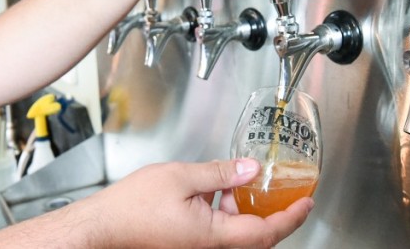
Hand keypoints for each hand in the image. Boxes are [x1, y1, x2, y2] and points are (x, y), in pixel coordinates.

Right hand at [79, 158, 313, 247]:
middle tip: (289, 192)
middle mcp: (209, 247)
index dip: (291, 216)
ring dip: (246, 208)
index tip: (307, 202)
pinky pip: (218, 230)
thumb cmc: (131, 207)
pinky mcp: (187, 242)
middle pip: (255, 235)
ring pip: (236, 231)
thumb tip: (250, 170)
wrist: (102, 226)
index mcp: (213, 235)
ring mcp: (198, 246)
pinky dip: (226, 210)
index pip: (266, 231)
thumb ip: (219, 173)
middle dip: (274, 212)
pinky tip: (218, 189)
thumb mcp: (181, 177)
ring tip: (248, 181)